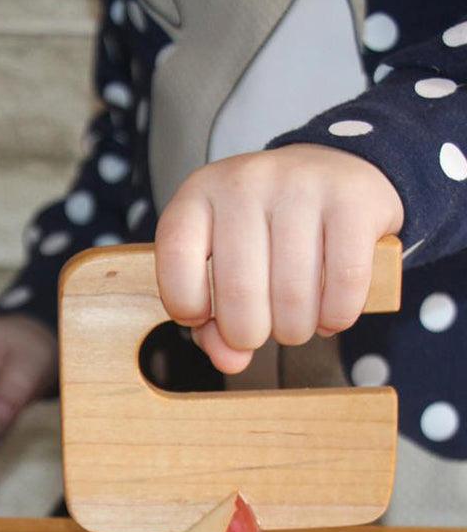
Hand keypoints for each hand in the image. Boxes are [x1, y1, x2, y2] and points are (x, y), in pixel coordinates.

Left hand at [154, 144, 403, 373]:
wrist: (332, 171)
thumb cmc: (264, 232)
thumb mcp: (219, 267)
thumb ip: (210, 323)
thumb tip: (231, 361)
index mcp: (199, 195)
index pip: (176, 259)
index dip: (186, 306)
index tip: (204, 316)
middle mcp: (246, 182)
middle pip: (239, 291)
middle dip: (248, 334)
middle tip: (259, 332)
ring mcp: (302, 185)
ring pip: (293, 294)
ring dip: (295, 330)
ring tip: (295, 323)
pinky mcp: (354, 198)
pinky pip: (345, 282)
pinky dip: (336, 316)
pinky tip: (329, 314)